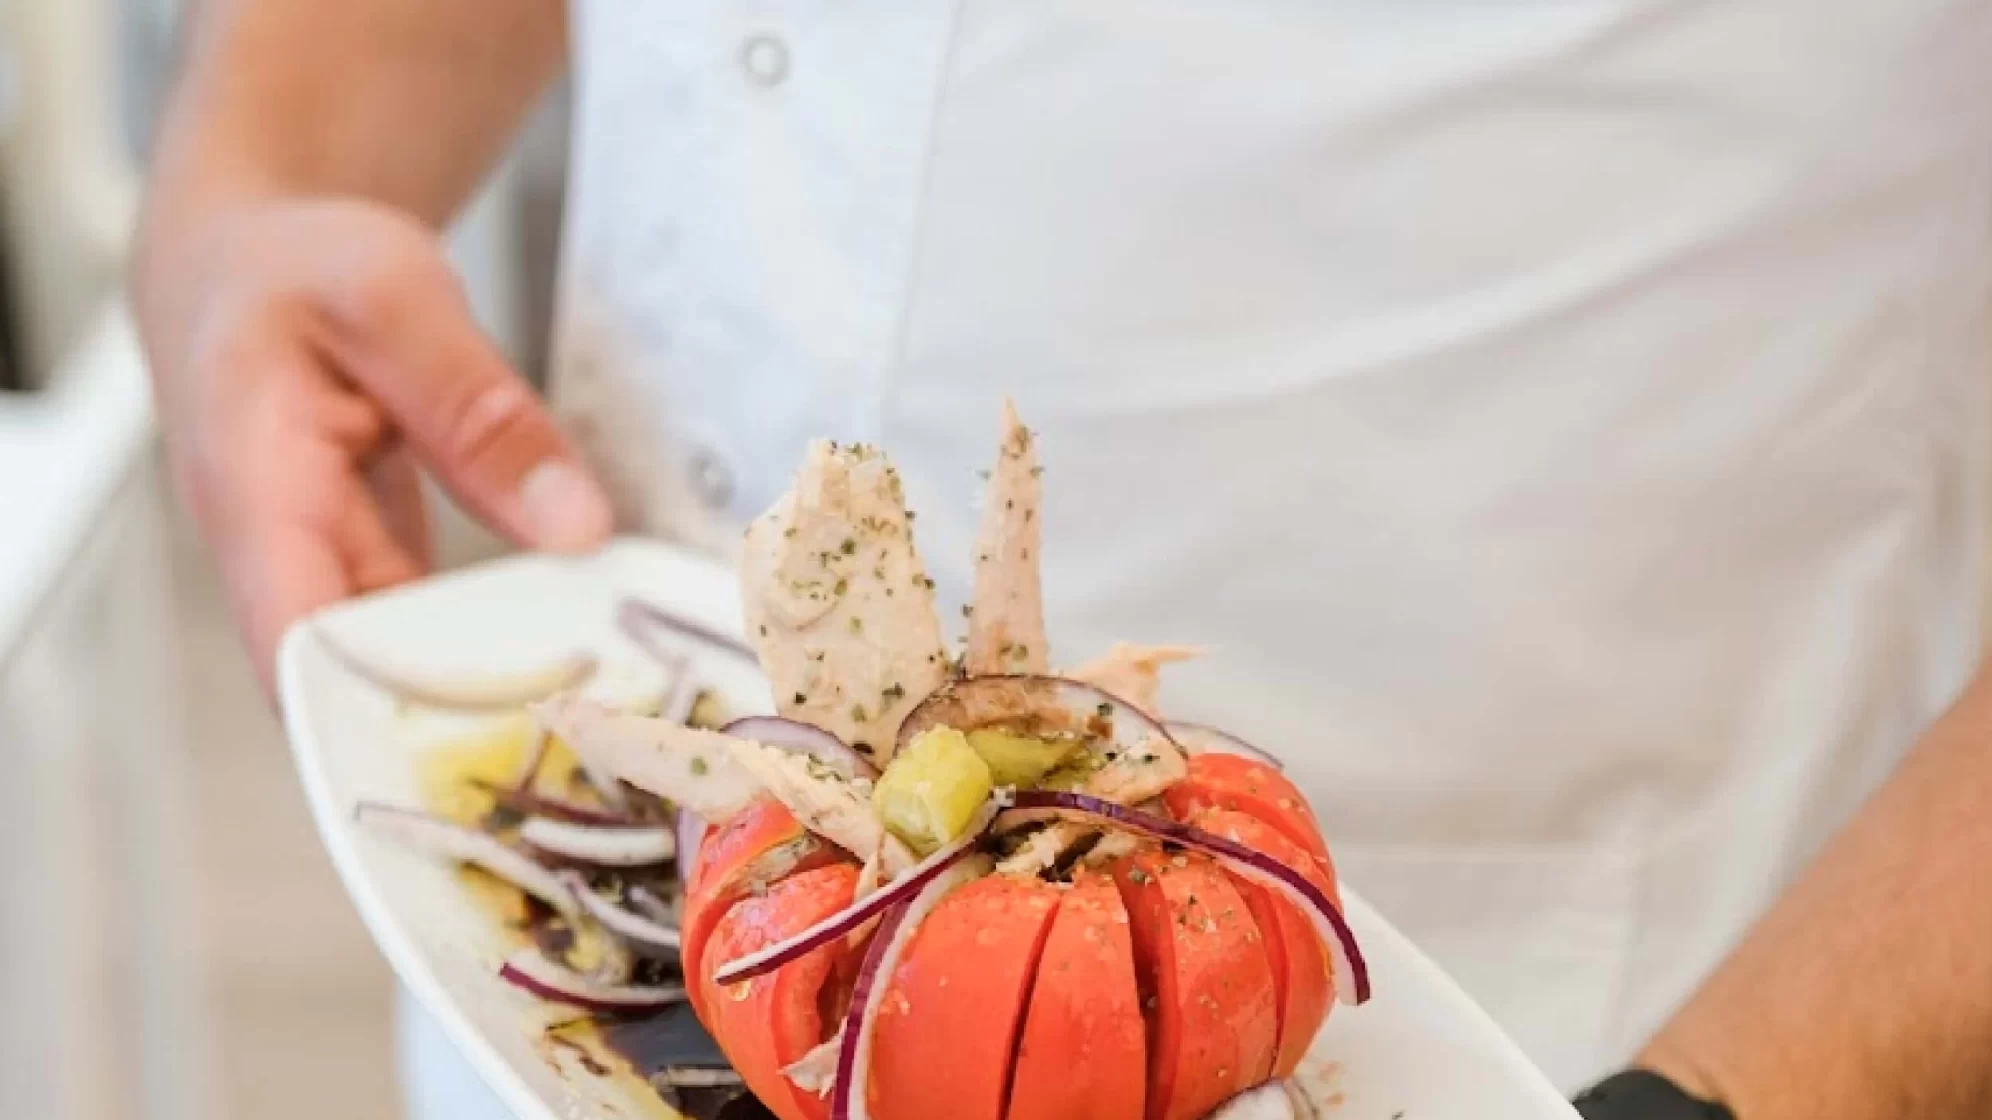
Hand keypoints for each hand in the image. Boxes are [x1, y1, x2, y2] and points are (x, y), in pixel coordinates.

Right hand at [136, 196, 612, 695]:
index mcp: (255, 492)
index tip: (489, 741)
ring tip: (602, 709)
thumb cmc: (292, 270)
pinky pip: (425, 626)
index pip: (299, 646)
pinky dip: (491, 640)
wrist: (244, 259)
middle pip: (357, 681)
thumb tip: (574, 525)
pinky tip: (573, 652)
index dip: (380, 715)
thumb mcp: (398, 303)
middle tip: (588, 732)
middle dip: (462, 720)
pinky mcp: (364, 562)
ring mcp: (320, 566)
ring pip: (397, 664)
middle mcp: (277, 554)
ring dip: (486, 690)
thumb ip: (482, 413)